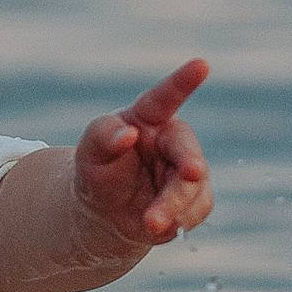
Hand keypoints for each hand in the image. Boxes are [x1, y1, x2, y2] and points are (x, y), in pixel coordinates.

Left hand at [72, 58, 213, 244]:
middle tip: (192, 173)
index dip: (183, 81)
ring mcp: (186, 170)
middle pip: (187, 150)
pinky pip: (197, 210)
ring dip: (174, 205)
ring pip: (194, 186)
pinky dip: (179, 220)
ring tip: (150, 223)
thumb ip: (103, 136)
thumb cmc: (98, 170)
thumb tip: (128, 134)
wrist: (105, 213)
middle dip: (190, 164)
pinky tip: (158, 228)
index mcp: (148, 119)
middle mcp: (172, 141)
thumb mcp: (90, 152)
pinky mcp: (195, 199)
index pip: (165, 98)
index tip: (201, 64)